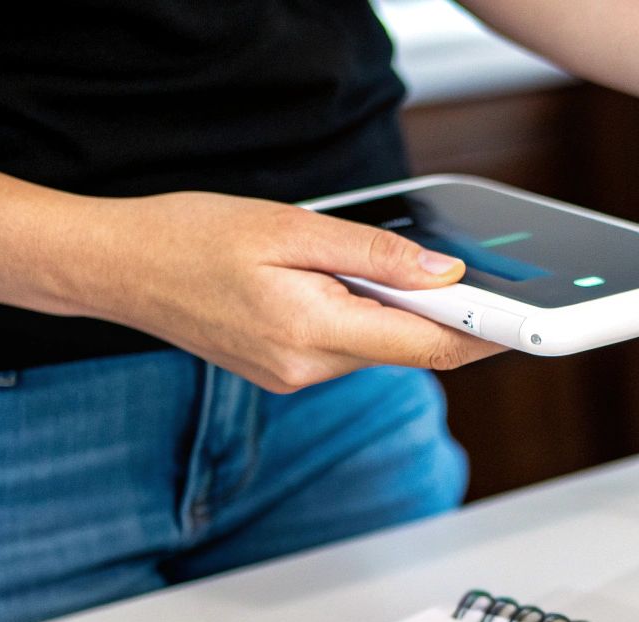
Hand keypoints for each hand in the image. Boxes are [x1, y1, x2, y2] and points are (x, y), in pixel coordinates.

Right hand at [76, 192, 502, 392]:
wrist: (114, 268)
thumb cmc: (188, 238)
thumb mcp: (288, 228)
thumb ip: (373, 253)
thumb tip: (443, 270)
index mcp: (313, 332)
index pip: (427, 346)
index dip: (483, 334)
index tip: (524, 320)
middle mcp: (308, 368)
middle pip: (407, 348)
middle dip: (440, 313)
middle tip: (462, 272)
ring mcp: (295, 376)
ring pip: (376, 345)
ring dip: (391, 309)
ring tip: (356, 261)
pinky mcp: (285, 370)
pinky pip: (345, 345)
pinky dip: (359, 315)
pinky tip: (329, 281)